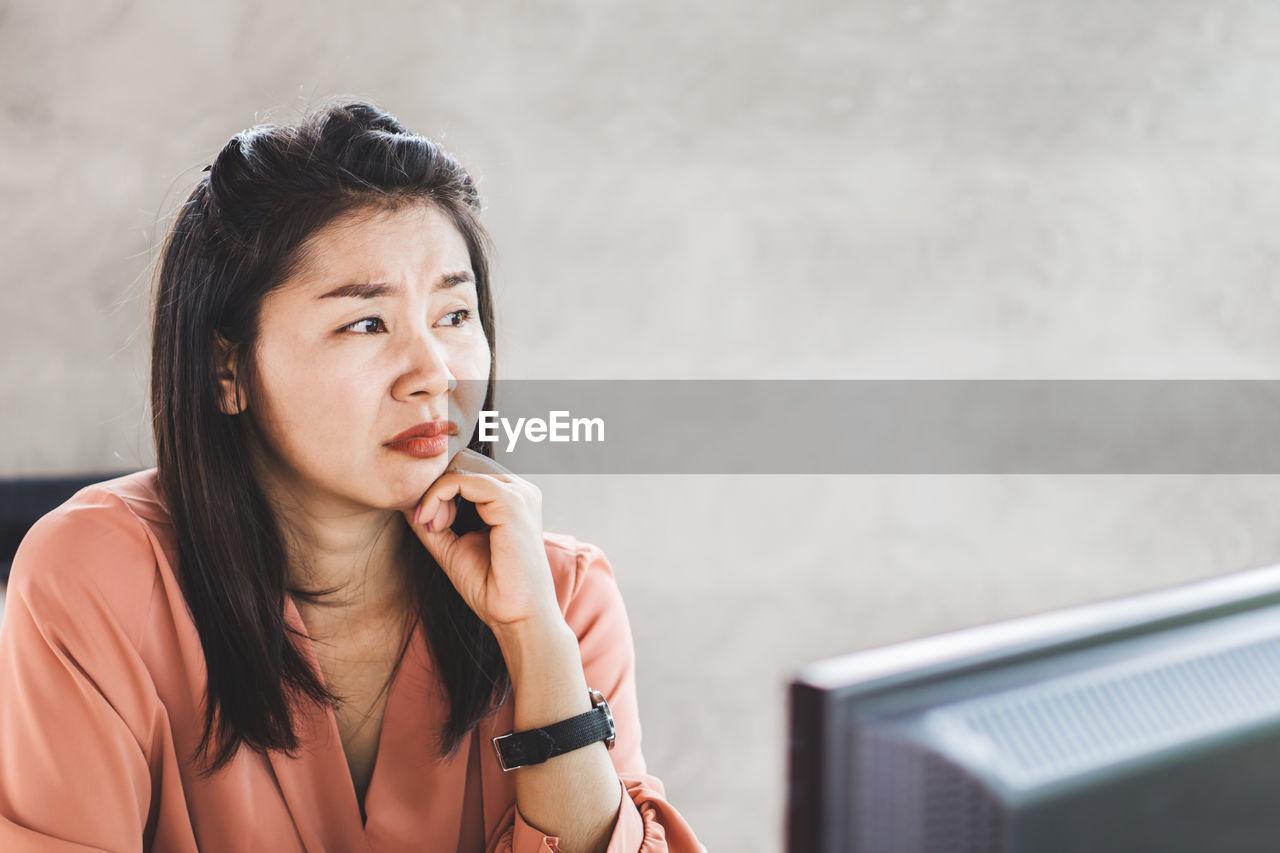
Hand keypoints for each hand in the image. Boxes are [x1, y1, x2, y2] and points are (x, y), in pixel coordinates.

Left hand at [404, 449, 562, 632]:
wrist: (516, 616)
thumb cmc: (492, 586)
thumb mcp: (452, 546)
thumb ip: (433, 521)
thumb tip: (407, 500)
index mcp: (512, 498)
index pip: (465, 470)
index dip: (440, 491)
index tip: (430, 525)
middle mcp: (520, 490)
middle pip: (462, 463)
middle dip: (438, 490)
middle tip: (432, 525)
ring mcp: (520, 493)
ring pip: (460, 468)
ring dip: (436, 494)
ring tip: (435, 527)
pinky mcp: (513, 503)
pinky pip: (462, 480)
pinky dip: (438, 497)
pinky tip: (435, 525)